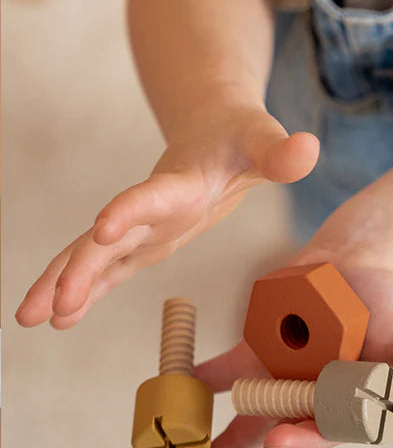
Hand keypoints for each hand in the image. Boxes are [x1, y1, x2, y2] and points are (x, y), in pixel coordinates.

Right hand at [15, 102, 318, 329]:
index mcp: (182, 182)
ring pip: (93, 254)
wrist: (218, 129)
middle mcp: (154, 206)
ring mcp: (145, 225)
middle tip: (51, 307)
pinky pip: (108, 268)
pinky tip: (59, 318)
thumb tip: (308, 148)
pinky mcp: (146, 240)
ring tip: (30, 318)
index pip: (153, 196)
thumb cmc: (242, 137)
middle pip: (109, 237)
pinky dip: (84, 289)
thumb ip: (281, 152)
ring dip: (63, 283)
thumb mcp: (266, 143)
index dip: (130, 211)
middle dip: (79, 269)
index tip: (103, 230)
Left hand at [170, 258, 392, 447]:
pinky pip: (222, 372)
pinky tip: (176, 394)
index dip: (301, 442)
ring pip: (244, 422)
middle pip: (281, 444)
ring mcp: (278, 380)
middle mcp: (308, 402)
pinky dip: (198, 384)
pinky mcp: (255, 353)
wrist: (360, 266)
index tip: (280, 442)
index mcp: (346, 408)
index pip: (324, 434)